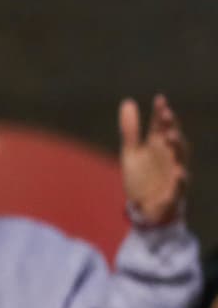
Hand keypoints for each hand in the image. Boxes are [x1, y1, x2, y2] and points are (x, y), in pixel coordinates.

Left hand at [120, 94, 188, 226]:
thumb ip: (130, 130)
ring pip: (180, 158)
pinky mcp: (173, 192)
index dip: (160, 113)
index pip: (161, 126)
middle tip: (166, 114)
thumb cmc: (142, 176)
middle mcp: (169, 156)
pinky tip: (180, 173)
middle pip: (173, 139)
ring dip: (177, 147)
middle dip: (171, 126)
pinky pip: (179, 186)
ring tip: (170, 135)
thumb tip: (127, 101)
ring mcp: (173, 173)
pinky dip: (180, 179)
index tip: (159, 99)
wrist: (145, 208)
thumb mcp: (131, 152)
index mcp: (158, 146)